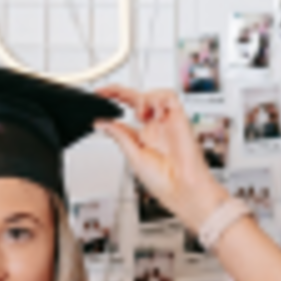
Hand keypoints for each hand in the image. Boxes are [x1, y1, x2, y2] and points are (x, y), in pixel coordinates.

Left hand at [95, 86, 225, 231]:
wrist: (181, 189)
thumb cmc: (163, 182)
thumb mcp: (133, 156)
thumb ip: (119, 135)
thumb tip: (101, 123)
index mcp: (144, 136)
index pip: (127, 111)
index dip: (114, 100)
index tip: (100, 96)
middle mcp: (156, 127)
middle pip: (137, 98)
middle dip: (120, 91)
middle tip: (106, 92)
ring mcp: (167, 122)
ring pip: (154, 94)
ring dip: (143, 98)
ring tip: (140, 114)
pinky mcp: (179, 118)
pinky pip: (170, 96)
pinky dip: (158, 98)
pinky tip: (153, 112)